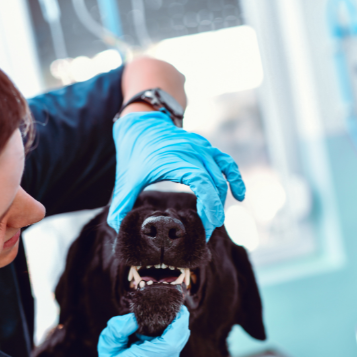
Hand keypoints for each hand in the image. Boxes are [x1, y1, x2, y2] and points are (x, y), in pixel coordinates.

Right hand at [77, 306, 190, 356]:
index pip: (172, 340)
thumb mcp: (105, 352)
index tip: (178, 310)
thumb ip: (117, 330)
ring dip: (165, 344)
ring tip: (146, 345)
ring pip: (175, 353)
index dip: (179, 322)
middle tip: (159, 321)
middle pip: (177, 343)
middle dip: (171, 329)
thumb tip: (134, 318)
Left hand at [107, 111, 245, 239]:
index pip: (202, 184)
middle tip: (204, 234)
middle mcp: (194, 152)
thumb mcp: (125, 179)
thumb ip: (120, 204)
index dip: (209, 207)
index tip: (207, 227)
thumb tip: (117, 228)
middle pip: (215, 185)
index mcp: (176, 160)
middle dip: (213, 212)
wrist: (142, 123)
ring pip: (222, 177)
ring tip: (213, 221)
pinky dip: (234, 179)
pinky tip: (239, 195)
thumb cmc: (134, 153)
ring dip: (221, 200)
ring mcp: (203, 148)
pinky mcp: (207, 148)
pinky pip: (227, 164)